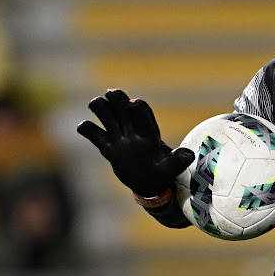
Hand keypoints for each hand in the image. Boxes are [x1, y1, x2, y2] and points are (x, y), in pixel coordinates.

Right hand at [77, 89, 194, 197]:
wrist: (148, 182)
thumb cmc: (161, 173)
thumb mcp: (169, 168)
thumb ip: (176, 161)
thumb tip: (189, 155)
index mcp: (150, 135)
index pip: (145, 117)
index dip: (139, 110)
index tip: (134, 103)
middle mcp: (134, 131)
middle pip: (124, 109)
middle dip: (118, 100)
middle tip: (111, 93)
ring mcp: (119, 137)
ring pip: (108, 116)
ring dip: (101, 108)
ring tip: (96, 103)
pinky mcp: (107, 146)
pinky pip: (94, 134)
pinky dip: (87, 129)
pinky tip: (85, 127)